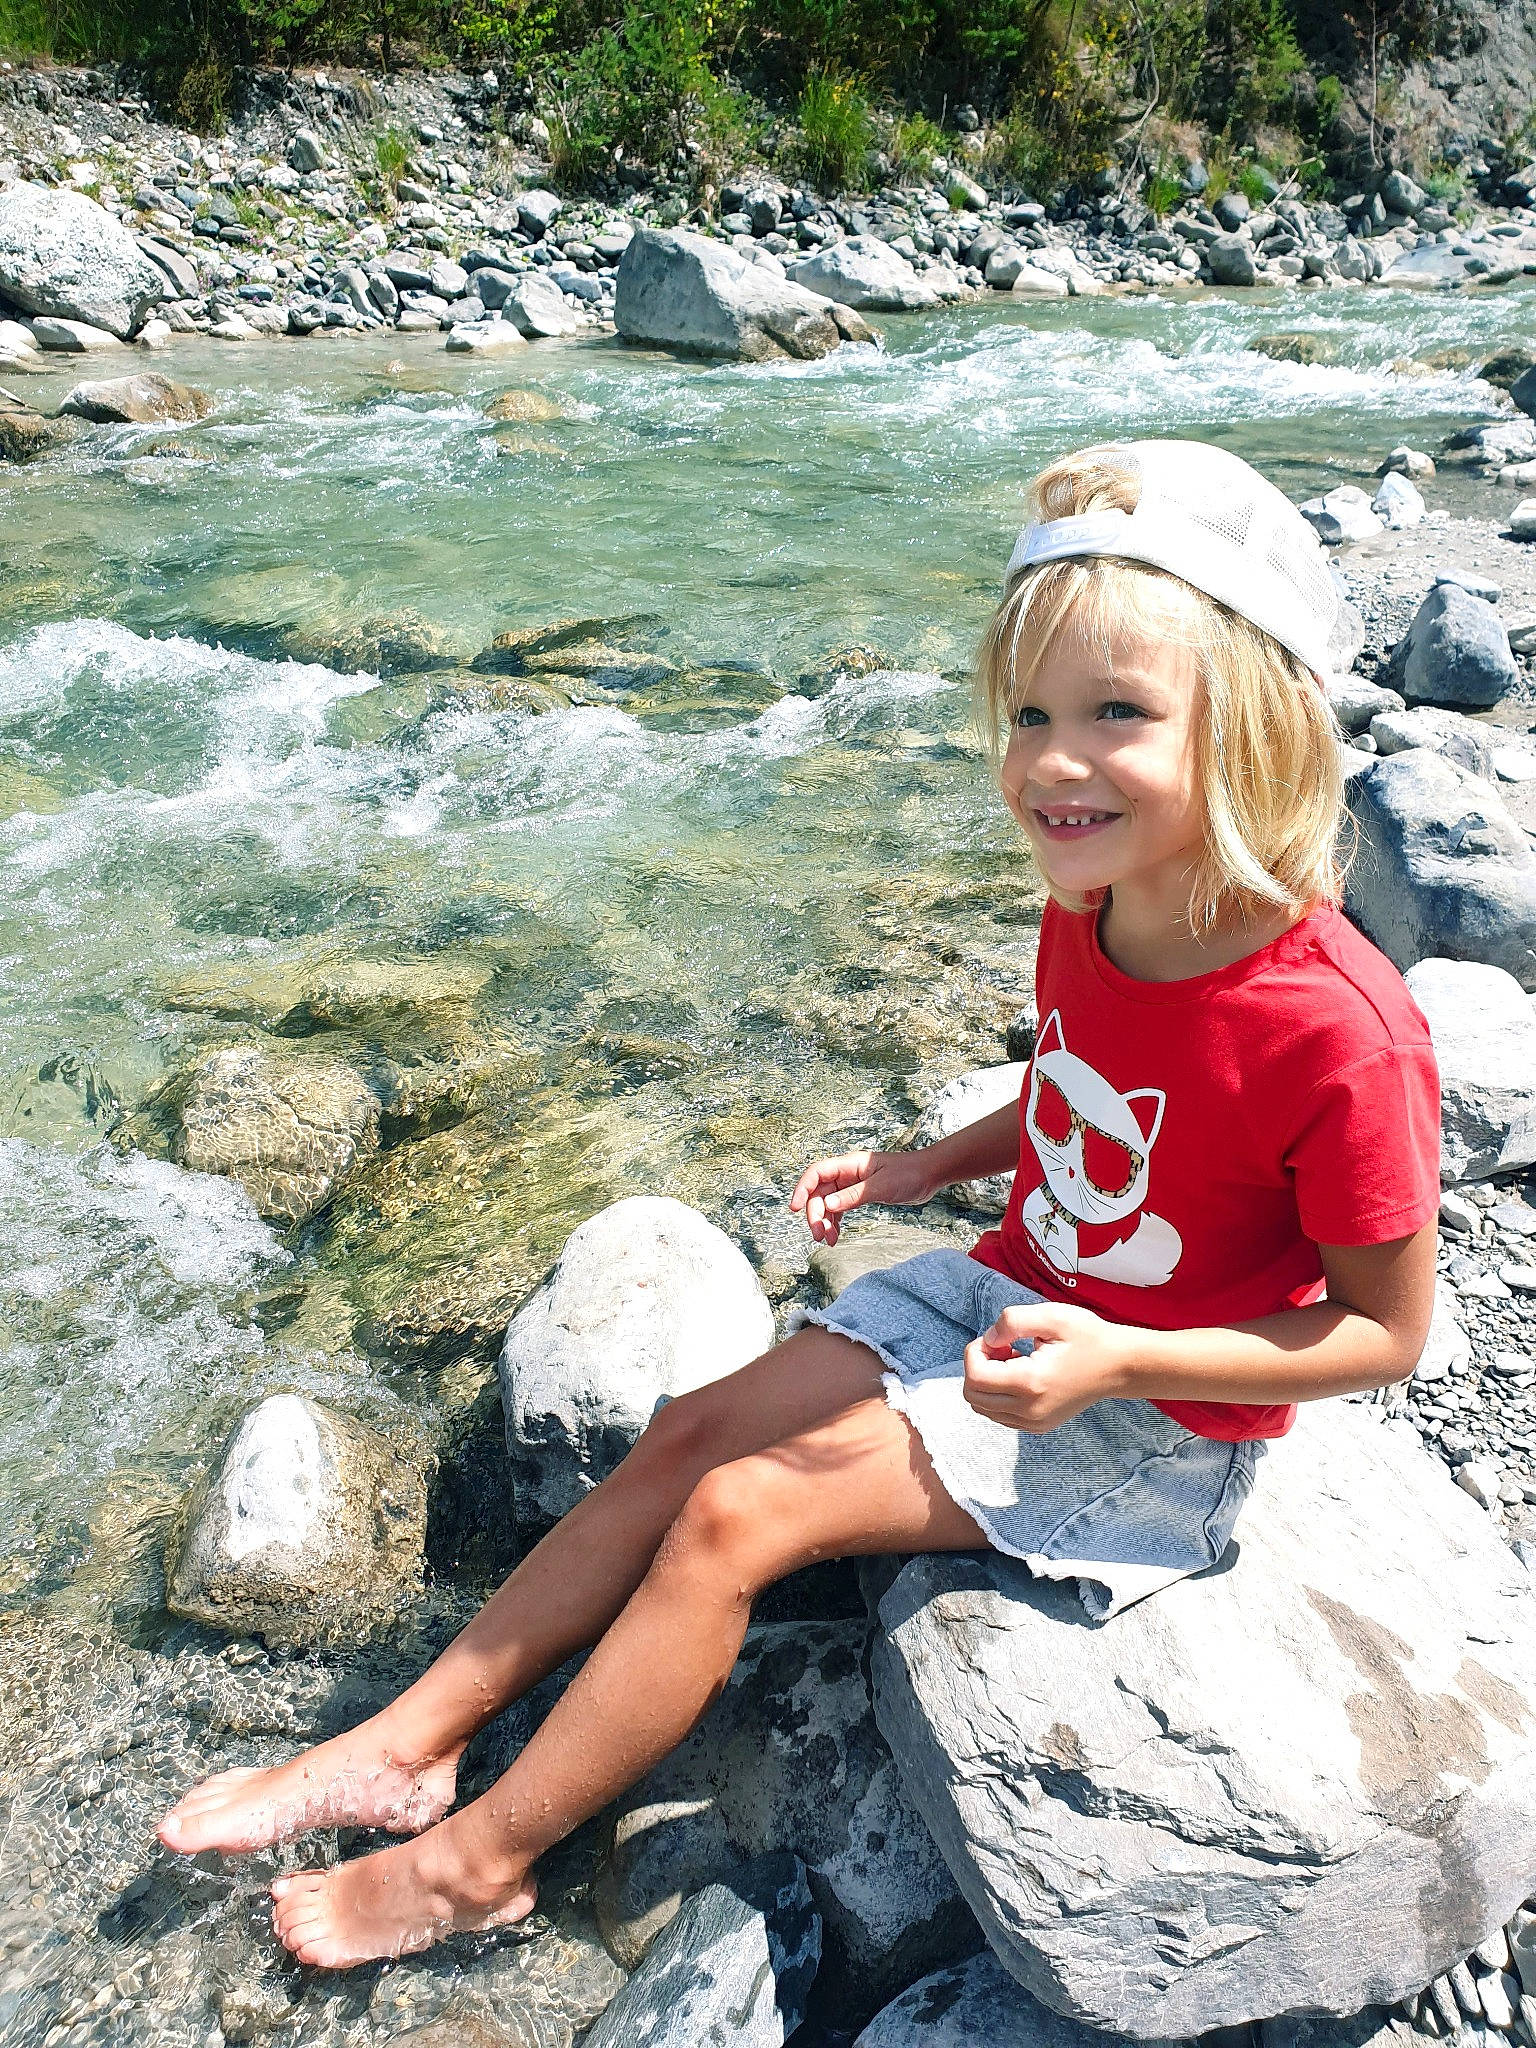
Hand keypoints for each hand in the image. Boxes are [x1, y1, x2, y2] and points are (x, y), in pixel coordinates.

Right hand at [788, 1149, 935, 1245]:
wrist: (929, 1175)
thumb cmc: (908, 1174)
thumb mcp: (881, 1187)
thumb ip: (853, 1195)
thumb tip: (828, 1204)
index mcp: (849, 1164)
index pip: (816, 1174)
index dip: (802, 1189)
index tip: (794, 1208)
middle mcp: (847, 1173)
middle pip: (819, 1192)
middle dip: (815, 1214)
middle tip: (819, 1235)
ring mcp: (852, 1184)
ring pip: (828, 1203)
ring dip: (825, 1221)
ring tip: (828, 1240)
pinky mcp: (859, 1195)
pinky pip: (839, 1208)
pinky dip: (835, 1222)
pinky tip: (836, 1236)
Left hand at [963, 1301, 1134, 1433]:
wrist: (1120, 1367)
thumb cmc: (1088, 1338)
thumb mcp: (1052, 1316)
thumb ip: (1012, 1321)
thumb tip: (988, 1338)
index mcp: (1030, 1383)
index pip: (974, 1376)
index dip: (975, 1352)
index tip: (999, 1338)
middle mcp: (1029, 1410)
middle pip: (973, 1396)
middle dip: (978, 1366)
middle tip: (1004, 1347)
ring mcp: (1034, 1422)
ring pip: (983, 1408)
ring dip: (987, 1381)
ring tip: (1014, 1359)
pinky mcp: (1039, 1426)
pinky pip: (1000, 1415)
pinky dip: (999, 1394)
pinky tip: (1021, 1374)